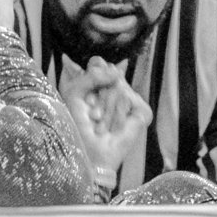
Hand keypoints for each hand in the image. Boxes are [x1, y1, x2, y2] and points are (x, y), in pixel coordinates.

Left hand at [60, 56, 150, 181]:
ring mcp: (130, 99)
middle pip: (110, 72)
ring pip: (118, 85)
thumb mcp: (74, 95)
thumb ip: (91, 76)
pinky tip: (113, 127)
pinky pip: (128, 97)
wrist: (91, 152)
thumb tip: (116, 71)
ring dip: (105, 108)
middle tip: (93, 116)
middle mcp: (116, 89)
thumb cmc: (79, 126)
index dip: (93, 71)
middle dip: (98, 96)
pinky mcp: (142, 111)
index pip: (98, 63)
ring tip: (101, 124)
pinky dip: (117, 113)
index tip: (86, 92)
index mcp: (98, 83)